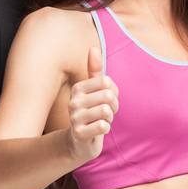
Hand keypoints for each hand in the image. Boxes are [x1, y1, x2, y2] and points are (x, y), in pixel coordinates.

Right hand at [66, 43, 118, 164]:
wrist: (80, 141)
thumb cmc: (91, 112)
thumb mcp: (93, 91)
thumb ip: (95, 71)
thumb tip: (93, 47)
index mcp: (78, 88)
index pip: (107, 82)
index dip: (114, 93)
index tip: (107, 100)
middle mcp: (73, 101)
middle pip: (108, 96)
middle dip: (114, 106)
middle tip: (107, 113)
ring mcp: (74, 118)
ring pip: (106, 111)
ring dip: (109, 118)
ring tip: (102, 121)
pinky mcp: (79, 133)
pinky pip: (103, 126)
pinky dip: (105, 129)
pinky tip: (98, 130)